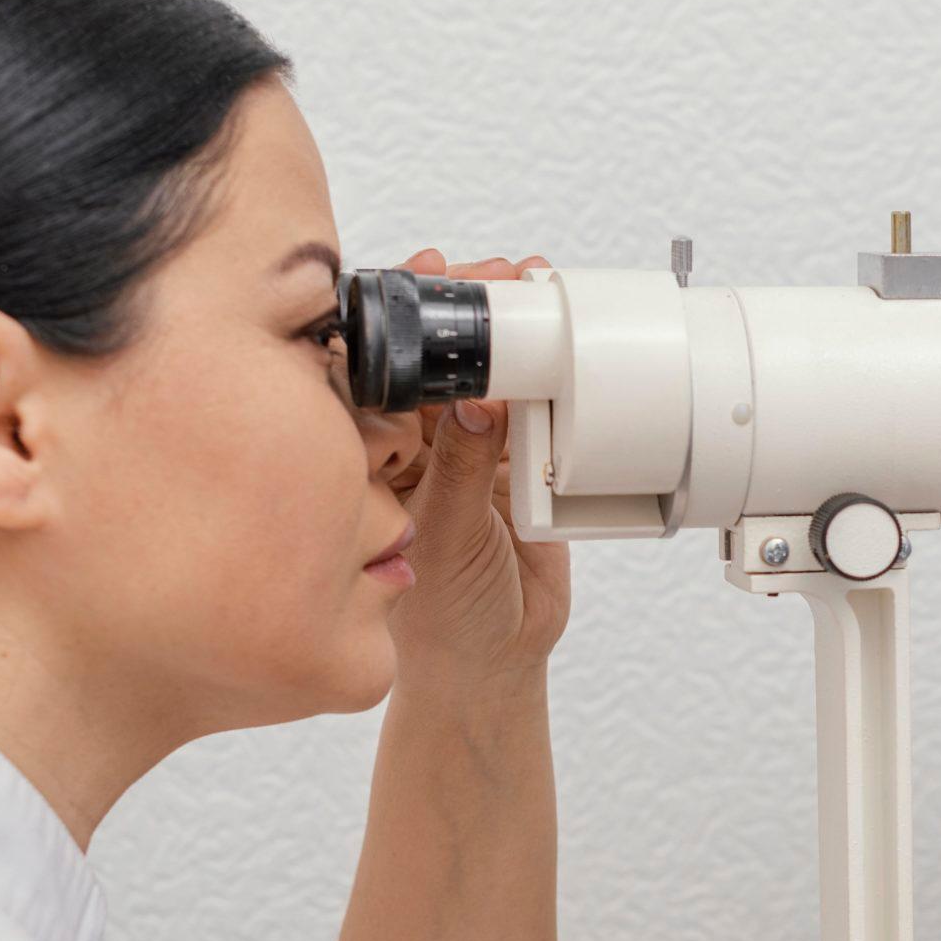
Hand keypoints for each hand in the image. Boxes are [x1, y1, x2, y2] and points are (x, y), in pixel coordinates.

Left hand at [379, 249, 570, 694]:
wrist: (496, 664)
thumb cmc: (442, 618)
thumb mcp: (450, 537)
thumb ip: (465, 469)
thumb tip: (478, 401)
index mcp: (379, 455)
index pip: (388, 370)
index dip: (407, 321)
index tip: (429, 278)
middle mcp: (421, 446)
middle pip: (441, 361)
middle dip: (465, 313)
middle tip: (494, 275)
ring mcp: (472, 453)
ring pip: (489, 379)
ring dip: (511, 338)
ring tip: (531, 288)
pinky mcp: (522, 467)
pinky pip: (537, 414)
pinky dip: (550, 381)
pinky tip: (562, 348)